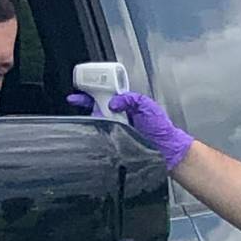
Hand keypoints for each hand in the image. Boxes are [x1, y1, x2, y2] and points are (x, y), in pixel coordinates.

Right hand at [67, 91, 193, 169]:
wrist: (166, 149)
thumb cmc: (160, 128)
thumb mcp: (147, 105)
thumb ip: (130, 99)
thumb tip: (113, 102)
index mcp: (126, 104)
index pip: (106, 94)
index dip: (93, 91)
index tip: (81, 90)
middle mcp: (118, 115)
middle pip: (97, 106)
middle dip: (85, 102)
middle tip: (75, 100)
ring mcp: (115, 128)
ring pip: (96, 120)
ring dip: (89, 117)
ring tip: (85, 114)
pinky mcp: (114, 140)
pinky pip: (100, 134)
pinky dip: (93, 132)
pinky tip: (90, 129)